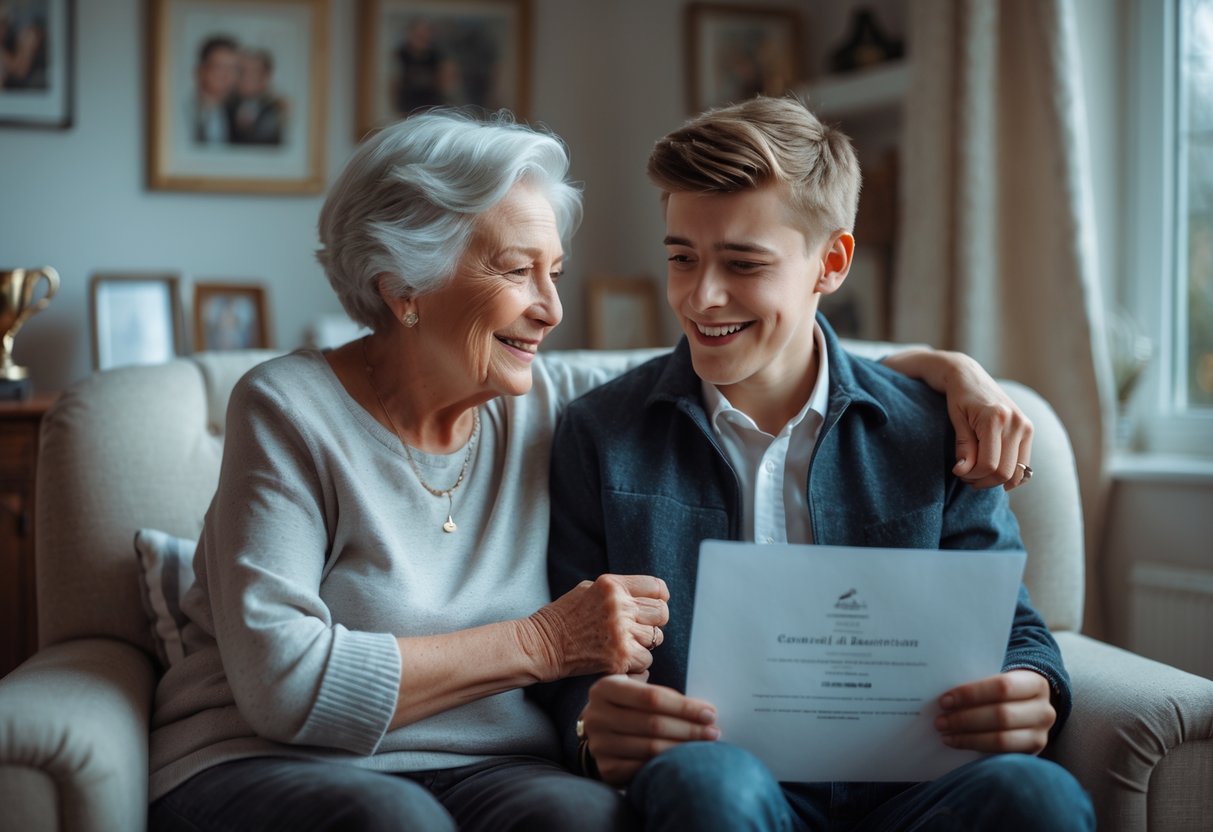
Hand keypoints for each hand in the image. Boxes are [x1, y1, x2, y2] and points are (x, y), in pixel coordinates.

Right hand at [525, 575, 668, 681]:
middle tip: (638, 628)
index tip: (651, 606)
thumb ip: (618, 590)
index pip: (657, 587)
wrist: (542, 645)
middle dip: (654, 621)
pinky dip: (637, 662)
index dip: (658, 598)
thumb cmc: (564, 617)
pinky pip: (647, 660)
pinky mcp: (619, 657)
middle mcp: (619, 606)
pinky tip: (619, 658)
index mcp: (611, 585)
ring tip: (624, 643)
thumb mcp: (589, 589)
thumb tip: (649, 596)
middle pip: (661, 612)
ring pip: (657, 638)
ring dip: (644, 643)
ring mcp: (620, 633)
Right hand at [580, 675, 719, 785]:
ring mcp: (599, 744)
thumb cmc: (629, 705)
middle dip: (689, 729)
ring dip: (683, 749)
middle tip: (714, 732)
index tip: (710, 713)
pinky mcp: (607, 769)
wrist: (602, 731)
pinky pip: (643, 769)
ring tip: (706, 747)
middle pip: (653, 724)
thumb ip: (657, 688)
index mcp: (605, 688)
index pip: (651, 697)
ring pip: (651, 749)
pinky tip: (684, 762)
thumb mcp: (634, 687)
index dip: (684, 707)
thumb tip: (696, 701)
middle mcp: (596, 716)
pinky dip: (667, 766)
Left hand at [934, 670, 1054, 754]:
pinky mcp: (1033, 754)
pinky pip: (1002, 754)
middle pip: (1001, 715)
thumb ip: (979, 684)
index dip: (971, 694)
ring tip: (945, 734)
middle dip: (965, 719)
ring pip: (1001, 739)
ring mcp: (1041, 735)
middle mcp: (1044, 710)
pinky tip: (958, 743)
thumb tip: (946, 696)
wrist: (1028, 709)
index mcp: (1036, 683)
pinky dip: (976, 749)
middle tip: (940, 721)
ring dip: (968, 737)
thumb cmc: (1002, 691)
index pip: (1002, 687)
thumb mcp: (997, 680)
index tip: (945, 700)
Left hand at [941, 352, 1033, 490]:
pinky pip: (1023, 463)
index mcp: (996, 418)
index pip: (989, 464)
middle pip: (1005, 472)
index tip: (958, 473)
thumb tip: (963, 472)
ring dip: (996, 480)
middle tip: (966, 477)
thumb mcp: (956, 420)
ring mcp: (1026, 426)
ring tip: (977, 473)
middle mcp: (1016, 422)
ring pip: (1017, 471)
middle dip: (984, 480)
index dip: (973, 475)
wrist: (969, 375)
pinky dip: (1009, 473)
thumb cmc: (958, 397)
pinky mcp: (1029, 429)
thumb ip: (963, 447)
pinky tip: (992, 471)